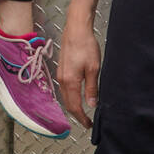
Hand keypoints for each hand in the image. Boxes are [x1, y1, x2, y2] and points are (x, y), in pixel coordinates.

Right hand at [57, 14, 102, 128]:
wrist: (76, 29)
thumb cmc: (86, 46)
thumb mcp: (93, 69)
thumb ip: (91, 88)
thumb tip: (92, 104)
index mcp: (70, 81)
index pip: (74, 106)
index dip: (81, 118)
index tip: (89, 125)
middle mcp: (62, 80)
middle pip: (67, 103)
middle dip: (76, 114)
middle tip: (87, 121)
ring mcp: (60, 74)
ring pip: (65, 96)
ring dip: (73, 105)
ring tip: (83, 111)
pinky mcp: (61, 68)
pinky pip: (64, 88)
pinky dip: (70, 96)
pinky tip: (77, 96)